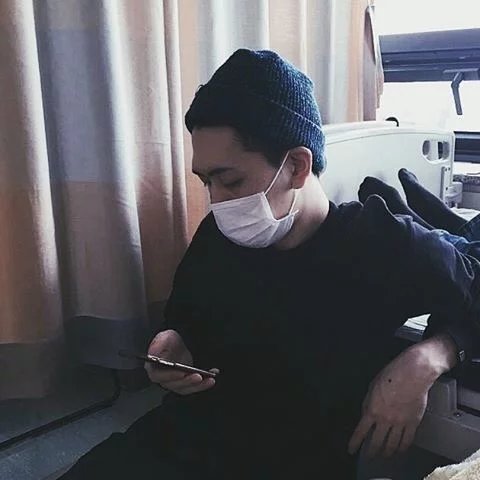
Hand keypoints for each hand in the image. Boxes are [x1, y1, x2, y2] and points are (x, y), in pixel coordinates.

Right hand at [145, 329, 217, 394]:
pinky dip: (204, 384)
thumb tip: (153, 353)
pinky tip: (212, 376)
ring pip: (185, 388)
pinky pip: (194, 387)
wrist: (180, 342)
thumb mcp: (165, 337)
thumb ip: (158, 344)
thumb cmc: (170, 340)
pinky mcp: (185, 383)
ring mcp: (175, 382)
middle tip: (198, 376)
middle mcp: (163, 378)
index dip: (170, 376)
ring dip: (198, 386)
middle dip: (187, 382)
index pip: (158, 376)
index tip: (181, 373)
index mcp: (154, 367)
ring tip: (209, 379)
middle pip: (174, 385)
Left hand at [348, 335, 455, 457]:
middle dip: (371, 452)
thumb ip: (368, 402)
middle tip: (369, 456)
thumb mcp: (372, 387)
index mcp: (372, 410)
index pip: (361, 431)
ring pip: (392, 444)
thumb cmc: (391, 376)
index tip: (351, 450)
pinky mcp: (413, 423)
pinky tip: (400, 450)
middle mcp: (385, 419)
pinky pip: (407, 440)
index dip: (355, 442)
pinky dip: (402, 447)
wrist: (412, 374)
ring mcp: (400, 423)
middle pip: (377, 442)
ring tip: (384, 455)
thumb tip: (367, 414)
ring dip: (387, 452)